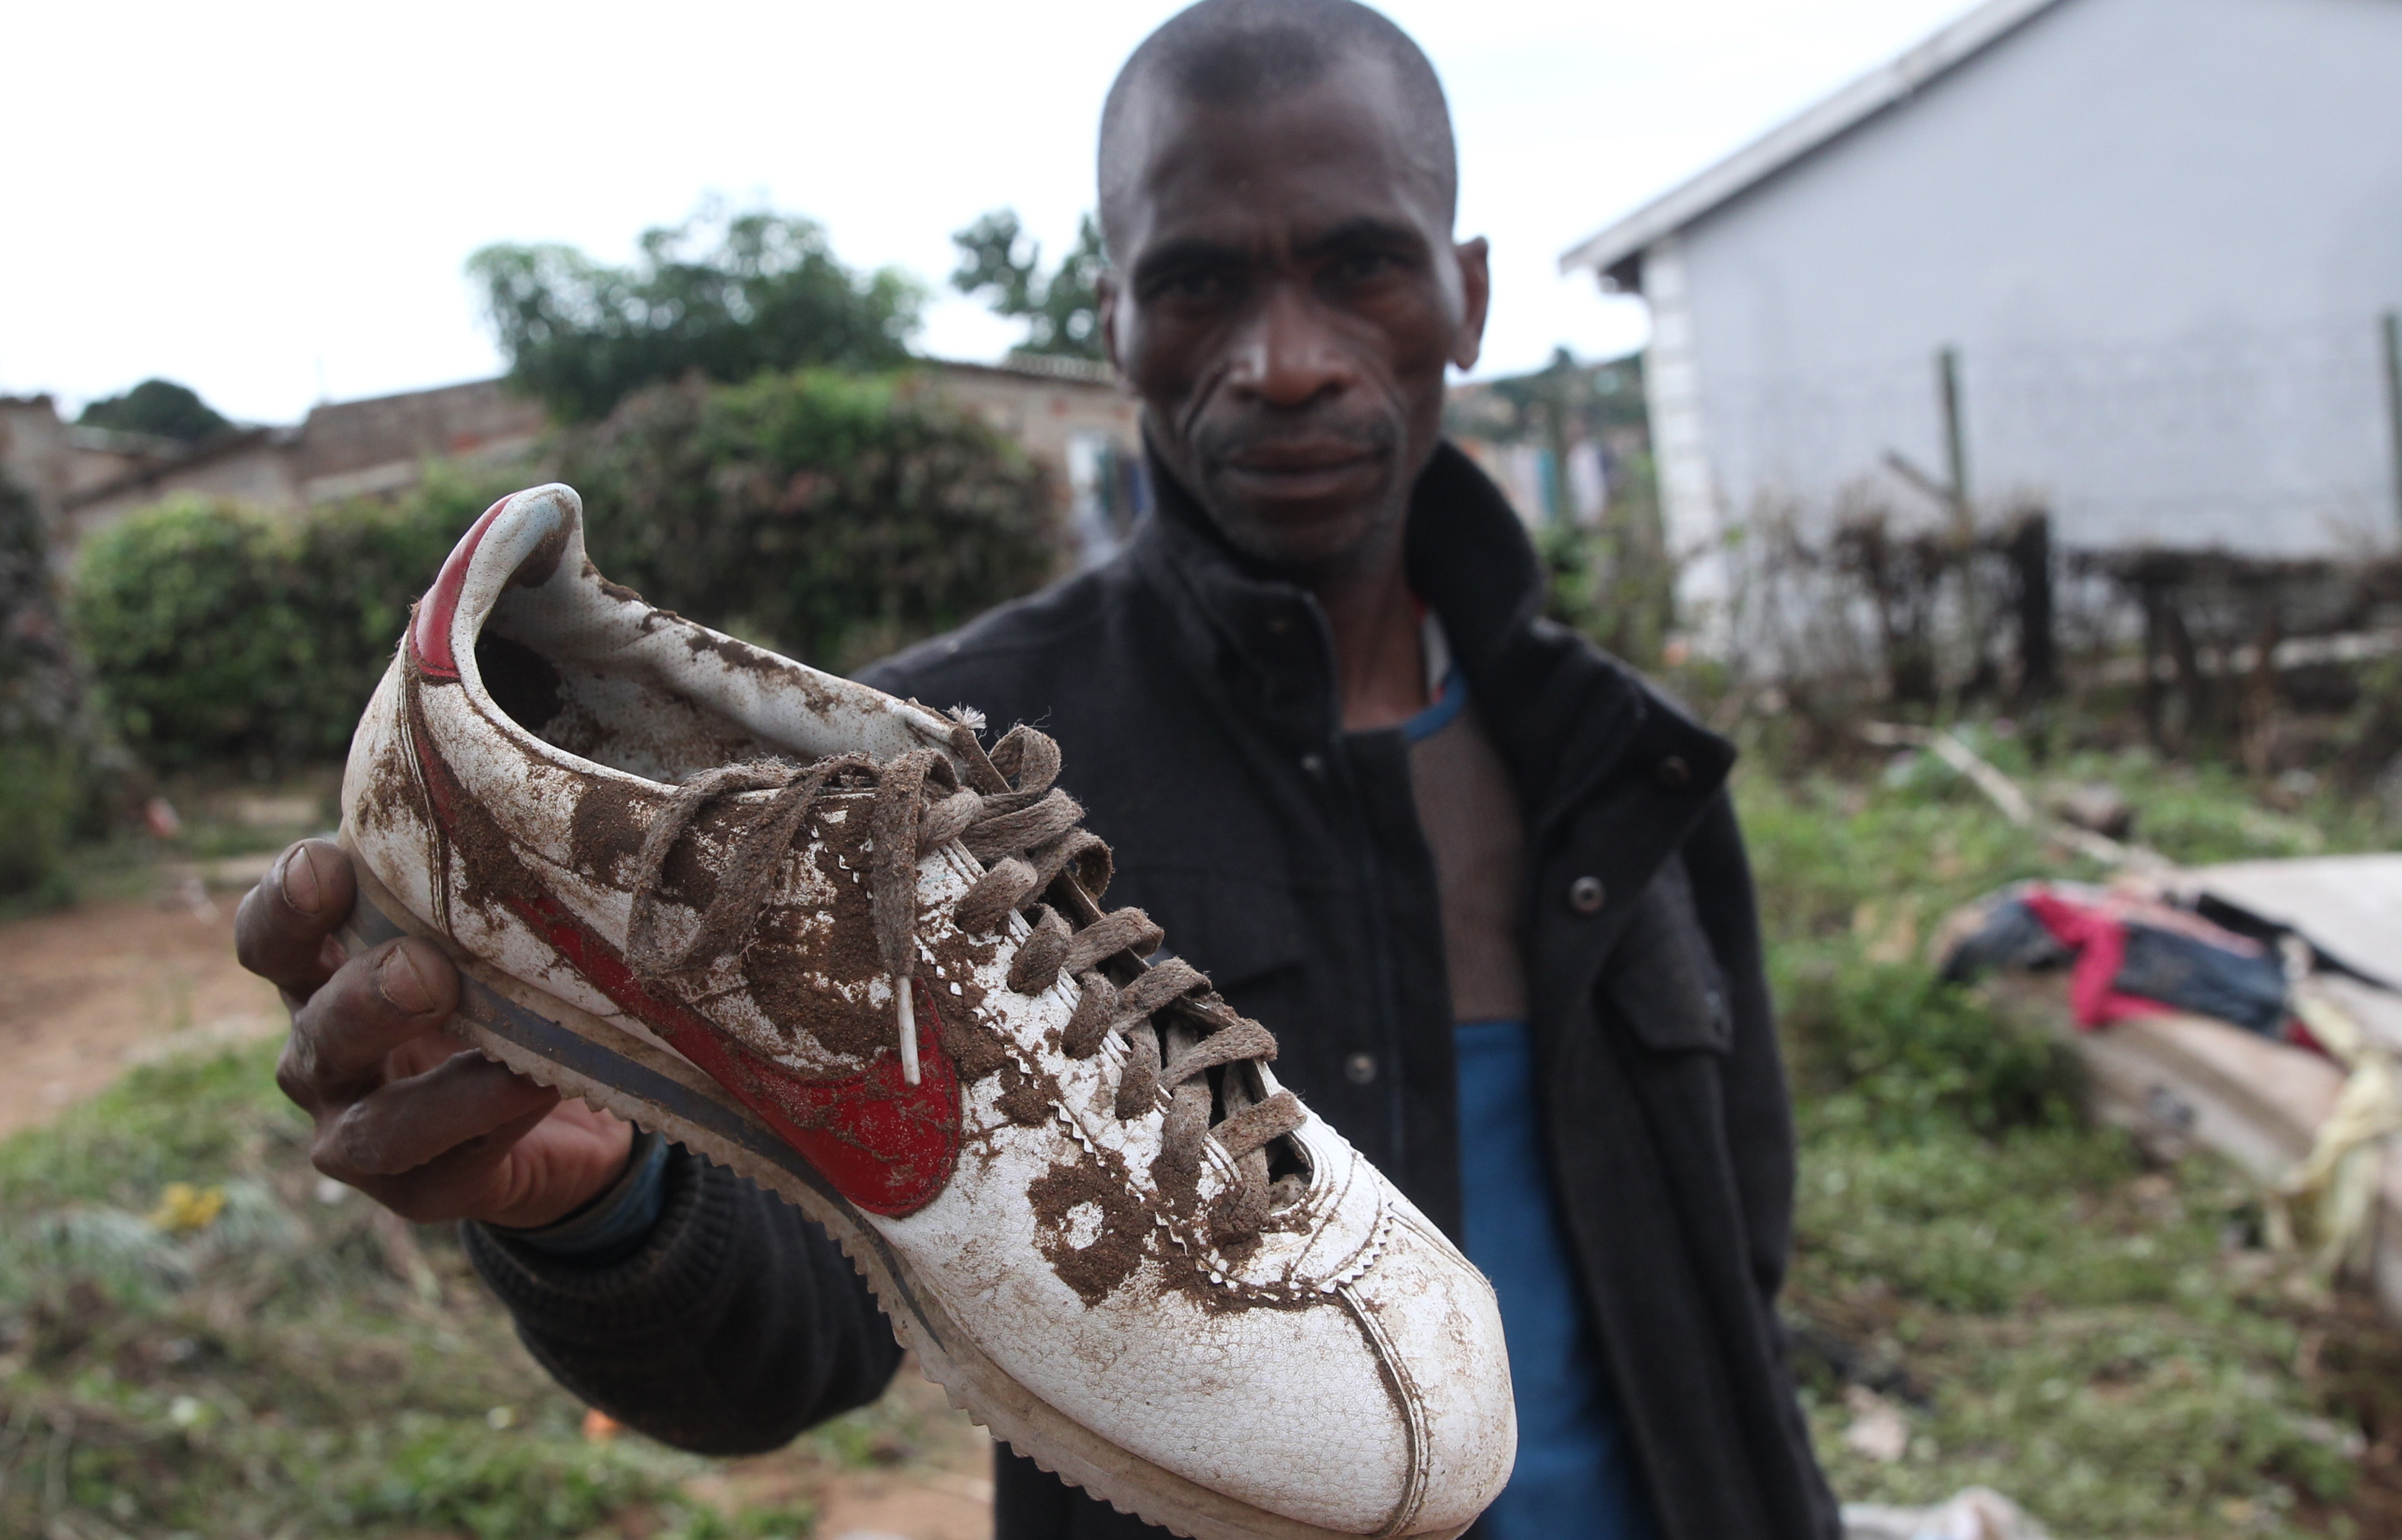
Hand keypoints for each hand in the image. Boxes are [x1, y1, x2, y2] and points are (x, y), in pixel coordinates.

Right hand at [238, 838, 633, 1228]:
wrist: (556, 1113)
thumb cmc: (500, 989)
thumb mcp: (479, 927)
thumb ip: (476, 877)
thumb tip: (524, 788)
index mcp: (323, 976)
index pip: (274, 938)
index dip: (287, 905)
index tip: (328, 863)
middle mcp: (325, 1056)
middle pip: (317, 1029)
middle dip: (366, 998)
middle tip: (424, 969)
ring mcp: (361, 1134)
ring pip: (372, 1126)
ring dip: (433, 1091)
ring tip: (507, 1067)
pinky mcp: (420, 1192)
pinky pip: (450, 1167)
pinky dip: (498, 1123)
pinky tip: (543, 1088)